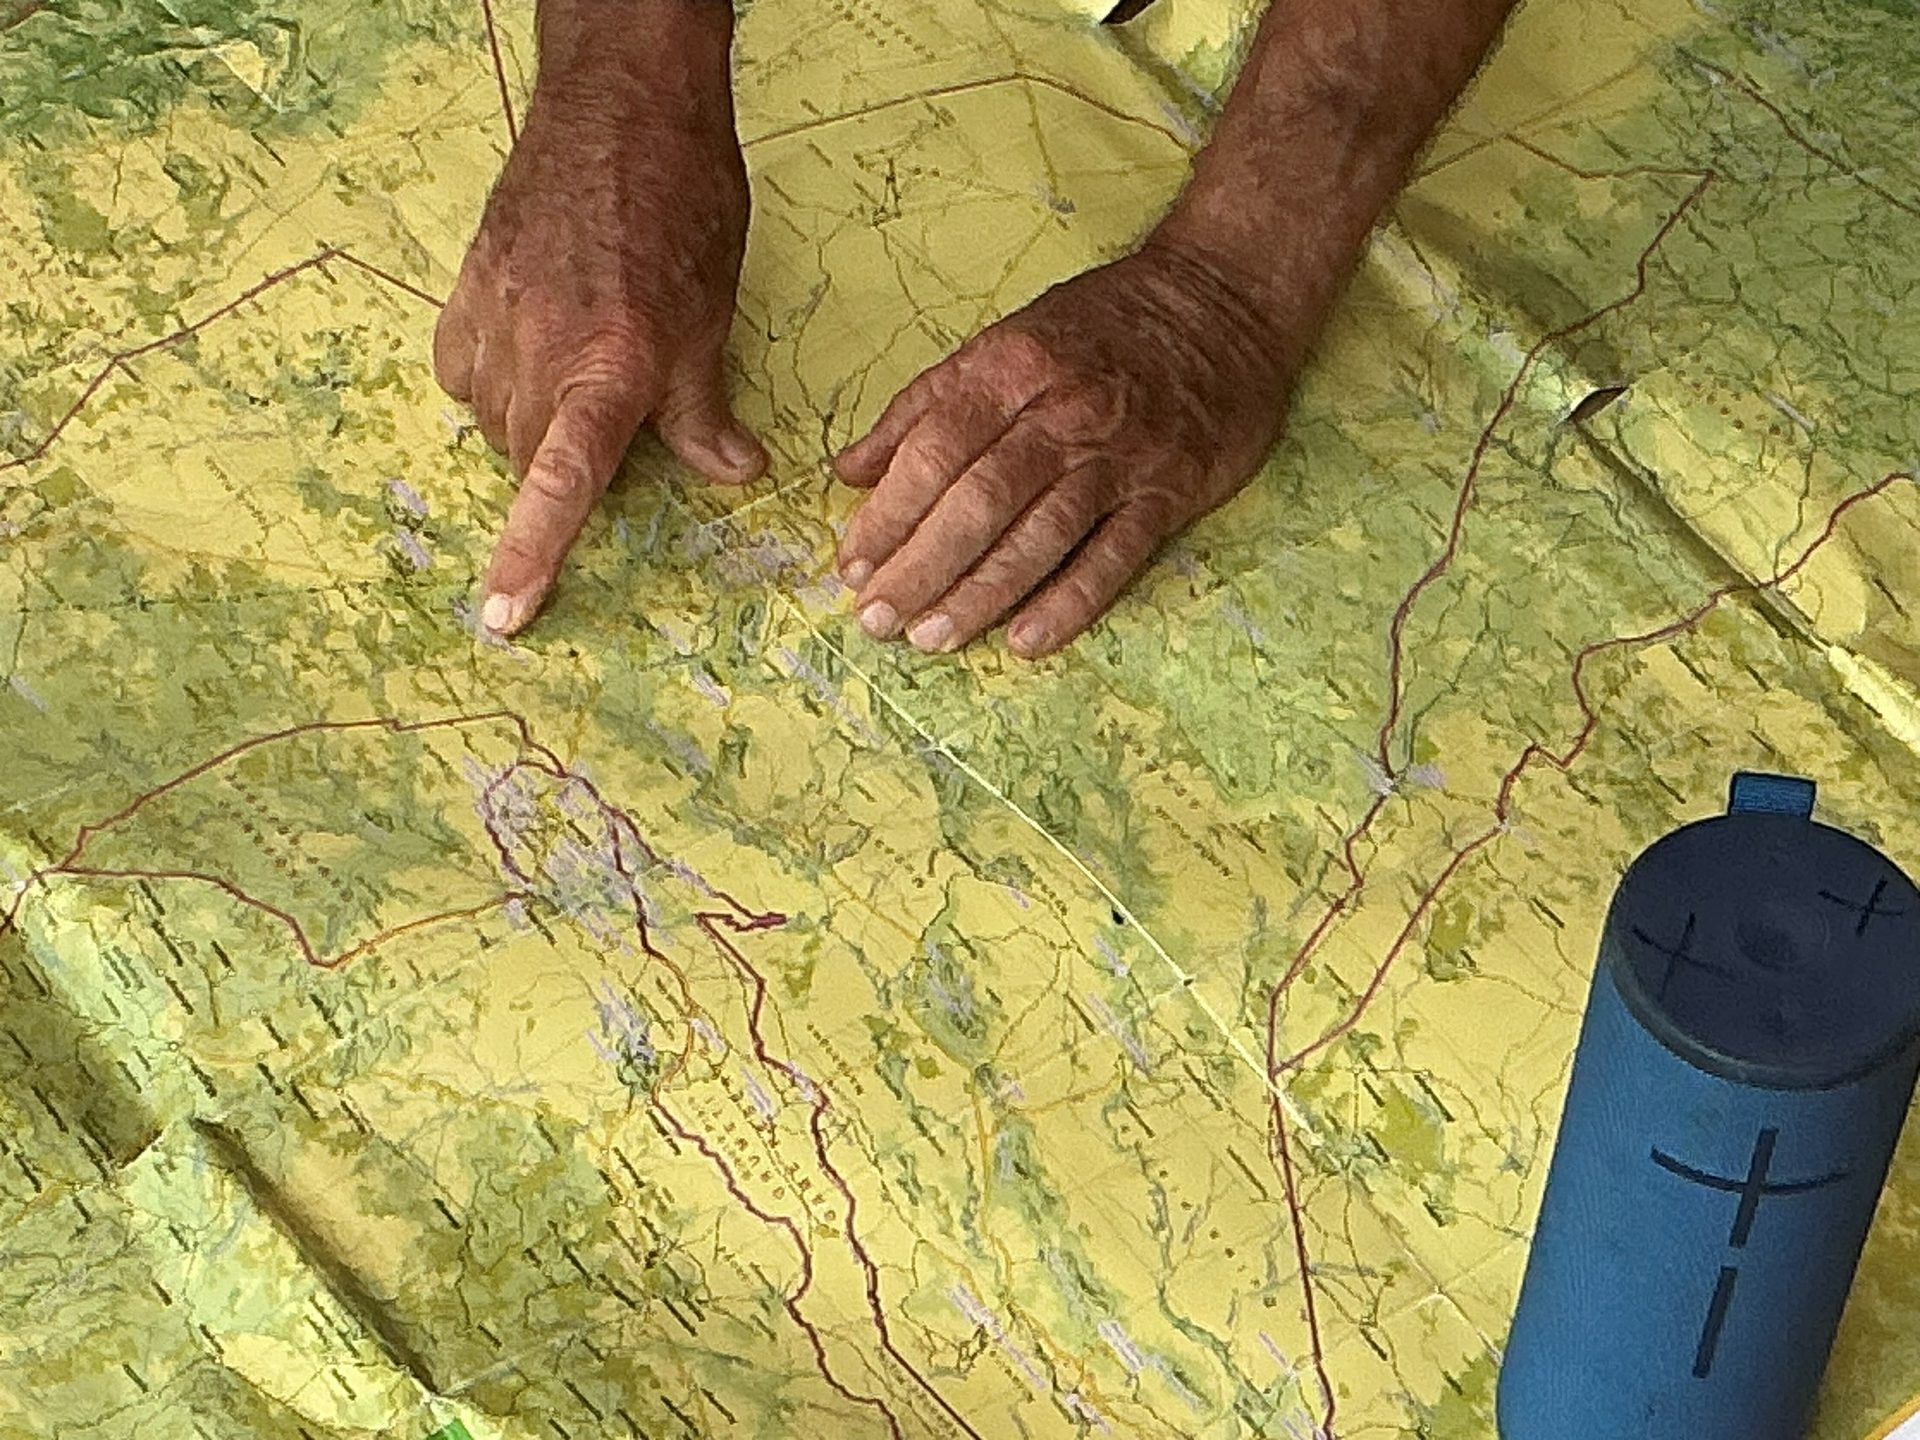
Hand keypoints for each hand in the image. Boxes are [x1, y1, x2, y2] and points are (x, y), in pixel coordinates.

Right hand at [433, 23, 762, 635]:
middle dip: (565, 465)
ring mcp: (492, 314)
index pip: (562, 484)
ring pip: (494, 418)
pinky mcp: (465, 283)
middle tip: (614, 425)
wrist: (623, 103)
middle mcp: (540, 349)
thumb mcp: (710, 318)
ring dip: (532, 423)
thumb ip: (702, 410)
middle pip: (529, 457)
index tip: (503, 616)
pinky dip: (491, 379)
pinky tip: (528, 351)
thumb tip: (733, 473)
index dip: (532, 555)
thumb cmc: (681, 205)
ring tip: (581, 374)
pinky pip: (460, 367)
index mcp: (608, 369)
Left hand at [832, 236, 1301, 658]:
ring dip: (979, 594)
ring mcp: (1119, 458)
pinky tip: (1024, 641)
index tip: (851, 564)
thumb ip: (923, 406)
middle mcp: (1063, 414)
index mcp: (1011, 369)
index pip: (934, 451)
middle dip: (920, 566)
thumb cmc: (1101, 325)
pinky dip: (1068, 603)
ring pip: (1038, 537)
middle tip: (877, 617)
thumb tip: (849, 470)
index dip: (888, 514)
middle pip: (978, 502)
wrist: (1222, 302)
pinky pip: (1112, 558)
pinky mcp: (1167, 492)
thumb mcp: (1003, 340)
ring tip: (931, 637)